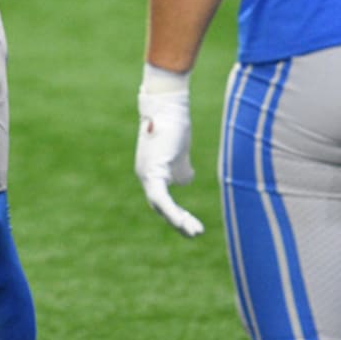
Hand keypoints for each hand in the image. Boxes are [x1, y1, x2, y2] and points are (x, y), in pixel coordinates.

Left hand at [135, 86, 203, 237]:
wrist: (169, 106)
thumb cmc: (175, 125)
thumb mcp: (180, 153)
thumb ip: (181, 169)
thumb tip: (184, 181)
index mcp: (150, 171)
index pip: (161, 199)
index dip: (176, 213)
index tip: (192, 224)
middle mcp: (144, 174)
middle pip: (159, 205)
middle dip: (178, 221)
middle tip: (196, 233)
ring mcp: (146, 173)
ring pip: (159, 205)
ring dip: (177, 220)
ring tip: (195, 232)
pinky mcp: (153, 170)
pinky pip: (161, 197)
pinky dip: (172, 211)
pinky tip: (184, 223)